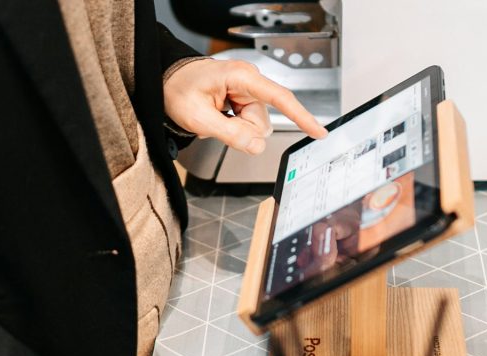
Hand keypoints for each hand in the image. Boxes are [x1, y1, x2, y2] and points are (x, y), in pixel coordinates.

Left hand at [163, 58, 327, 154]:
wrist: (167, 81)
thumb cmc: (178, 89)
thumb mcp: (198, 117)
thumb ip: (230, 134)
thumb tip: (257, 146)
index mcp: (241, 77)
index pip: (280, 98)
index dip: (301, 117)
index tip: (318, 131)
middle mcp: (250, 83)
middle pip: (262, 123)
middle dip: (241, 132)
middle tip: (215, 123)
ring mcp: (248, 93)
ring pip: (256, 128)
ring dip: (236, 131)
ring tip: (214, 118)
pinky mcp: (245, 102)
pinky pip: (248, 126)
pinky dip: (234, 128)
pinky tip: (219, 118)